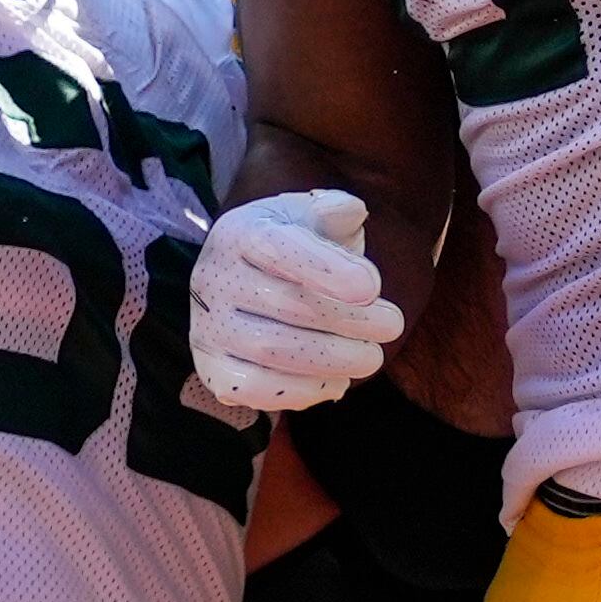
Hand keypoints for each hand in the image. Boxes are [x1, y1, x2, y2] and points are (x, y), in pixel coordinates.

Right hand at [191, 188, 402, 416]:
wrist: (246, 285)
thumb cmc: (290, 249)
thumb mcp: (310, 218)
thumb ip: (334, 212)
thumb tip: (350, 210)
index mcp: (239, 233)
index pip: (279, 249)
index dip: (327, 269)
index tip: (372, 286)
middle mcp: (215, 278)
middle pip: (286, 306)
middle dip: (350, 320)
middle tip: (392, 325)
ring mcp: (208, 326)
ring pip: (272, 350)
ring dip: (333, 359)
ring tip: (371, 357)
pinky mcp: (212, 368)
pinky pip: (252, 389)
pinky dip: (301, 391)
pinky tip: (335, 382)